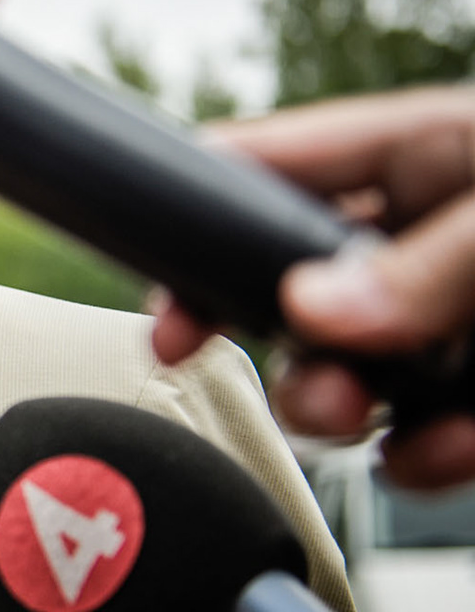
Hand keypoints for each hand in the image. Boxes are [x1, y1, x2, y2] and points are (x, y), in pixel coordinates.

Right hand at [151, 86, 474, 487]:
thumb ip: (426, 265)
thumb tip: (307, 312)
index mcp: (419, 153)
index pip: (261, 170)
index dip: (190, 228)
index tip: (166, 317)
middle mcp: (418, 237)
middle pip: (285, 293)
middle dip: (281, 351)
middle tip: (302, 383)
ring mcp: (448, 321)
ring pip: (341, 374)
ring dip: (339, 410)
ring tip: (377, 422)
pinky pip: (418, 439)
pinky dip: (425, 459)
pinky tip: (456, 448)